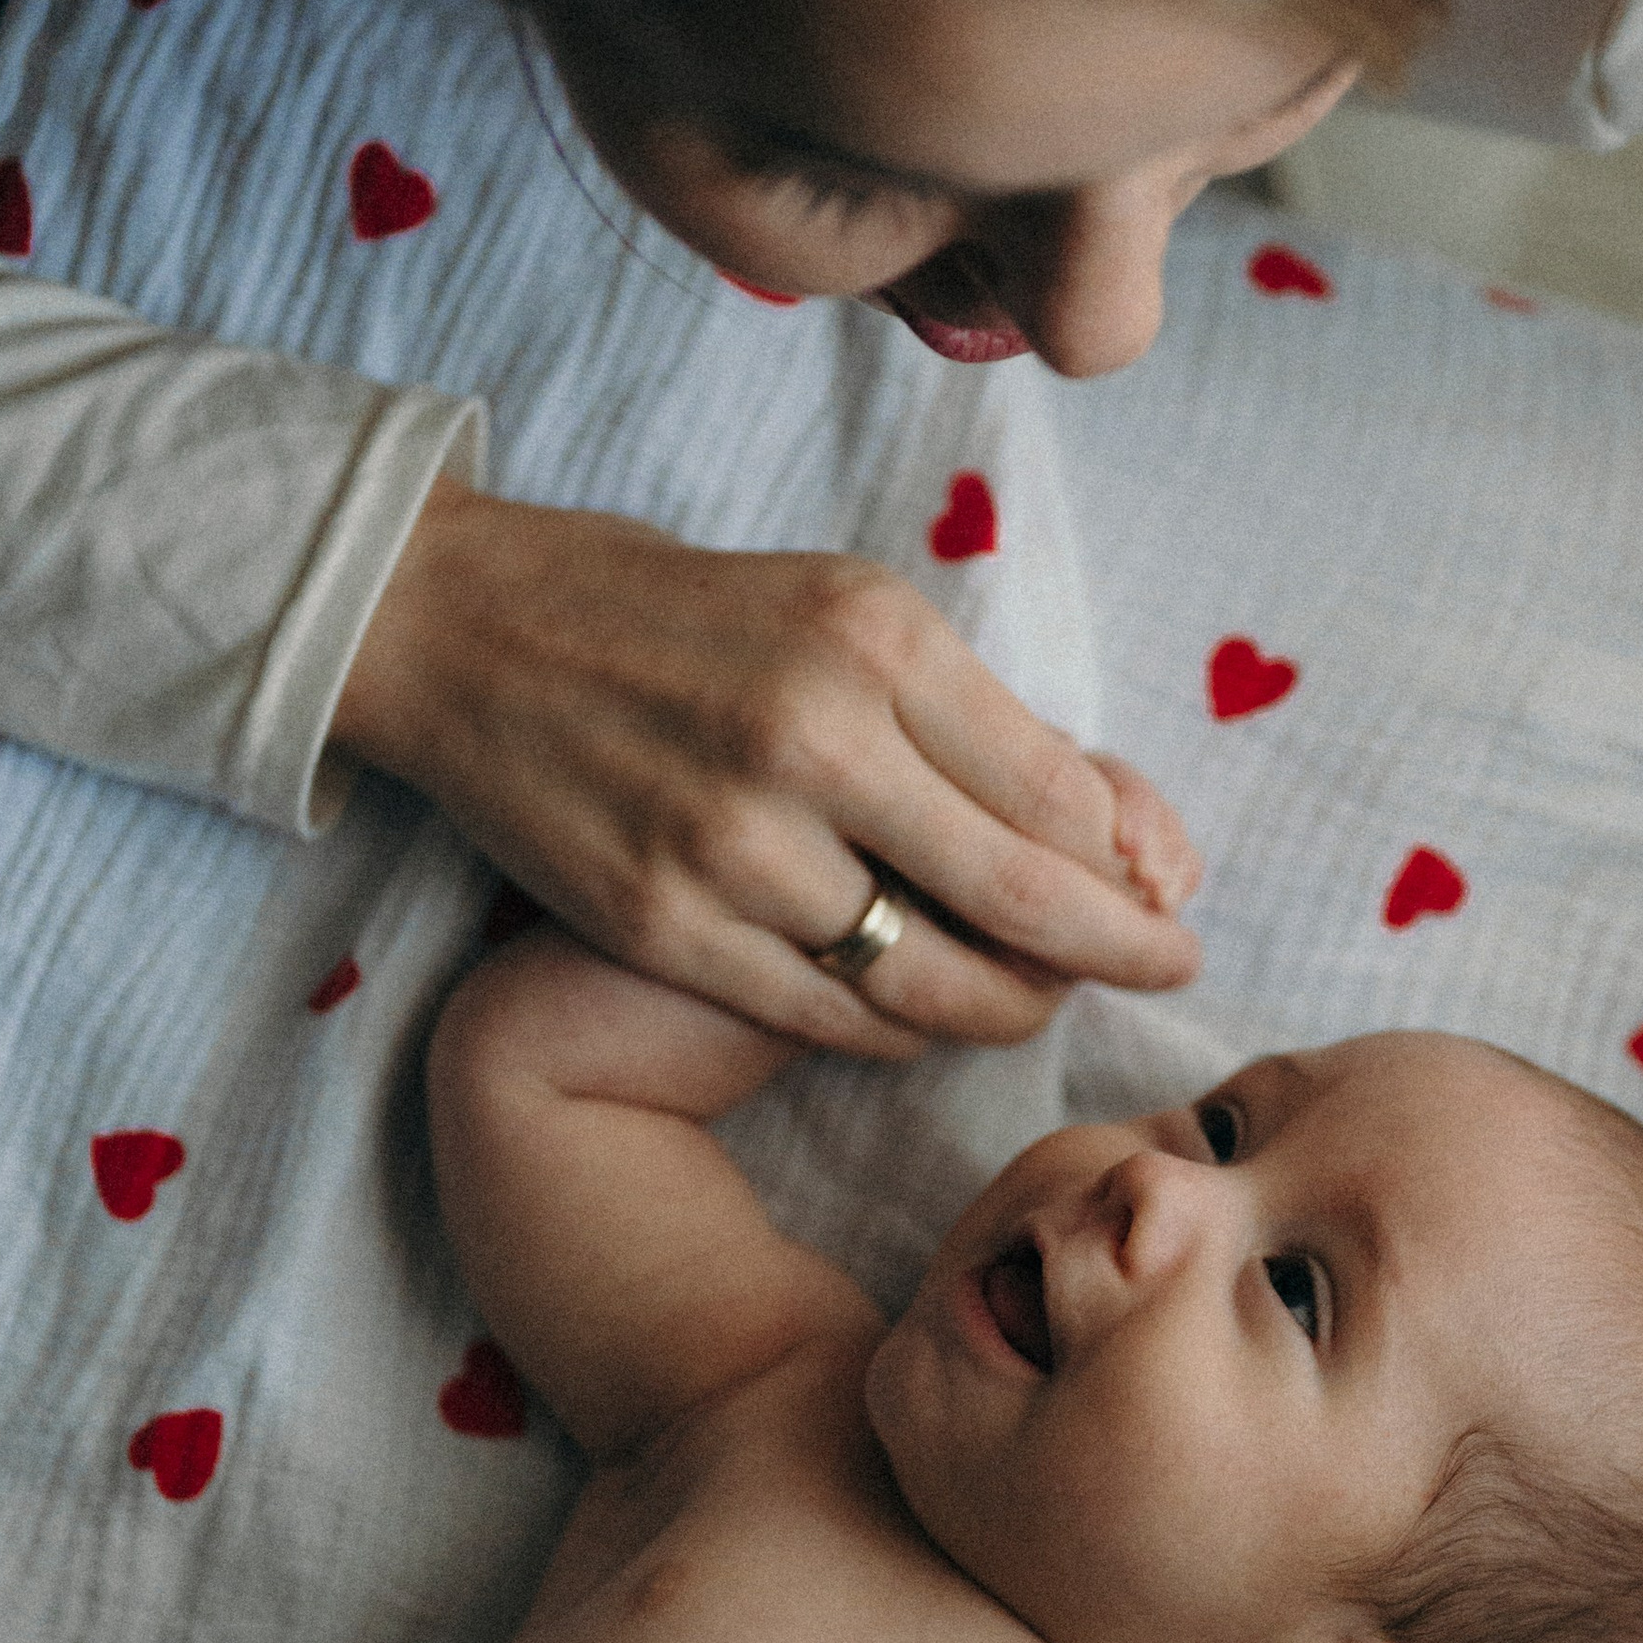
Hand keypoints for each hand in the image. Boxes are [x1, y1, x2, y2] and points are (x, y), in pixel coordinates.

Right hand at [334, 474, 1201, 1046]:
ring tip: (1039, 996)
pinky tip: (923, 1009)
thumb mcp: (851, 610)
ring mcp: (728, 845)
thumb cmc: (692, 619)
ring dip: (1011, 1007)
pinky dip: (900, 1031)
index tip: (1167, 895)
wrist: (472, 633)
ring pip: (930, 984)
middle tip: (1170, 971)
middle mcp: (810, 741)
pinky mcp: (662, 925)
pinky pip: (831, 1020)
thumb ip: (982, 721)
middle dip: (1122, 954)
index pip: (1060, 796)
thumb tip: (1127, 840)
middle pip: (1023, 899)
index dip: (1132, 866)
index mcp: (875, 641)